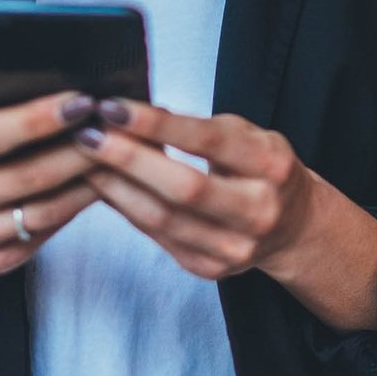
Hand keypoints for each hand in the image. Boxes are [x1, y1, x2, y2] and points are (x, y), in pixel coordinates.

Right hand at [0, 73, 99, 275]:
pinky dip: (73, 208)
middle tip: (110, 124)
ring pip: (42, 210)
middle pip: (25, 177)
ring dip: (84, 181)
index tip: (80, 100)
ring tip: (113, 151)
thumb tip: (34, 69)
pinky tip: (94, 182)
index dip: (37, 119)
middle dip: (76, 149)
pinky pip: (43, 234)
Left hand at [72, 99, 314, 281]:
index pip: (207, 141)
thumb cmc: (259, 165)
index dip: (156, 125)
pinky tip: (101, 184)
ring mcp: (234, 248)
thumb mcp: (244, 134)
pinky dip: (125, 208)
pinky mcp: (209, 269)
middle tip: (87, 133)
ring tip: (83, 157)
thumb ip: (197, 127)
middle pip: (183, 189)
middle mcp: (257, 212)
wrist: (293, 226)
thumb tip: (133, 114)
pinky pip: (156, 237)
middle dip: (128, 159)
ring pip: (162, 219)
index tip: (112, 106)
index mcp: (270, 166)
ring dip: (116, 186)